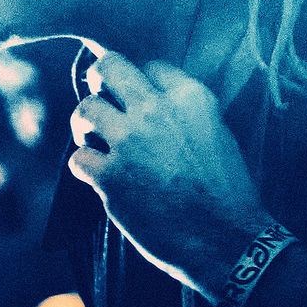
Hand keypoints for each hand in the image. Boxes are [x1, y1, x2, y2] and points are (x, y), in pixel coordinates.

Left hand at [70, 51, 271, 298]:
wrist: (225, 240)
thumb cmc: (228, 193)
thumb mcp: (219, 135)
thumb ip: (188, 112)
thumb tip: (160, 105)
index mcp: (190, 98)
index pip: (151, 67)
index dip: (142, 82)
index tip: (140, 100)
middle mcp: (156, 111)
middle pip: (108, 68)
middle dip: (99, 80)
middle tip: (102, 100)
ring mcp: (129, 141)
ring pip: (85, 109)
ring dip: (85, 125)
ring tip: (95, 141)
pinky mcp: (110, 176)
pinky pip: (78, 158)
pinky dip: (85, 167)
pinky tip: (97, 176)